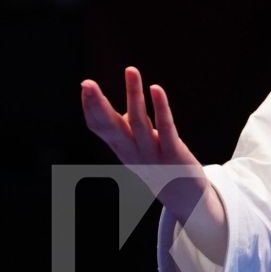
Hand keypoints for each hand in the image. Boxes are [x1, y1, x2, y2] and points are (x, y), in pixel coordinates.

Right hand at [80, 66, 225, 244]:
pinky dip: (161, 108)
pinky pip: (166, 128)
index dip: (91, 108)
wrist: (185, 200)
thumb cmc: (159, 168)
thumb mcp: (138, 149)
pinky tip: (156, 89)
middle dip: (98, 105)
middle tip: (87, 83)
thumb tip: (121, 111)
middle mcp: (133, 153)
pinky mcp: (174, 154)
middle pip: (111, 127)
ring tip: (131, 71)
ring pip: (139, 122)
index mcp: (122, 149)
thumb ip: (128, 132)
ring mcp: (153, 154)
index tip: (85, 85)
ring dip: (134, 95)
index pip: (99, 128)